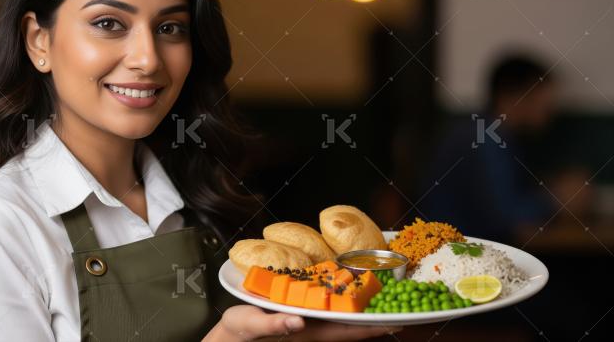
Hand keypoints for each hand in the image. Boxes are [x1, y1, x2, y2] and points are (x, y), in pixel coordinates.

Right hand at [204, 305, 401, 340]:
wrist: (226, 338)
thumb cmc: (238, 334)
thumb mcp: (251, 325)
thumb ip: (275, 325)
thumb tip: (299, 322)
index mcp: (306, 333)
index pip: (347, 332)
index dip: (372, 327)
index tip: (397, 321)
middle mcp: (311, 328)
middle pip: (351, 324)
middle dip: (374, 315)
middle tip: (400, 301)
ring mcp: (306, 322)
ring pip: (340, 316)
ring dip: (360, 306)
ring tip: (381, 292)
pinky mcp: (297, 314)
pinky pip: (325, 307)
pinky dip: (340, 299)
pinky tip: (346, 287)